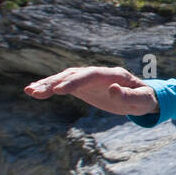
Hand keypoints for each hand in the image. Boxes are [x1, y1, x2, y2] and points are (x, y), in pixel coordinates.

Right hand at [23, 66, 158, 116]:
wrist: (142, 98)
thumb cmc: (145, 99)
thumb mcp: (143, 101)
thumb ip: (130, 95)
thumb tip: (113, 88)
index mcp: (114, 74)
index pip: (92, 74)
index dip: (76, 80)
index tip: (60, 89)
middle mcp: (98, 74)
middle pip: (74, 74)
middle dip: (56, 82)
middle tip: (38, 92)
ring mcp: (89, 79)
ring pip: (65, 78)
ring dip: (48, 84)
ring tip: (30, 91)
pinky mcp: (82, 87)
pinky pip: (63, 86)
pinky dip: (49, 87)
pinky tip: (32, 91)